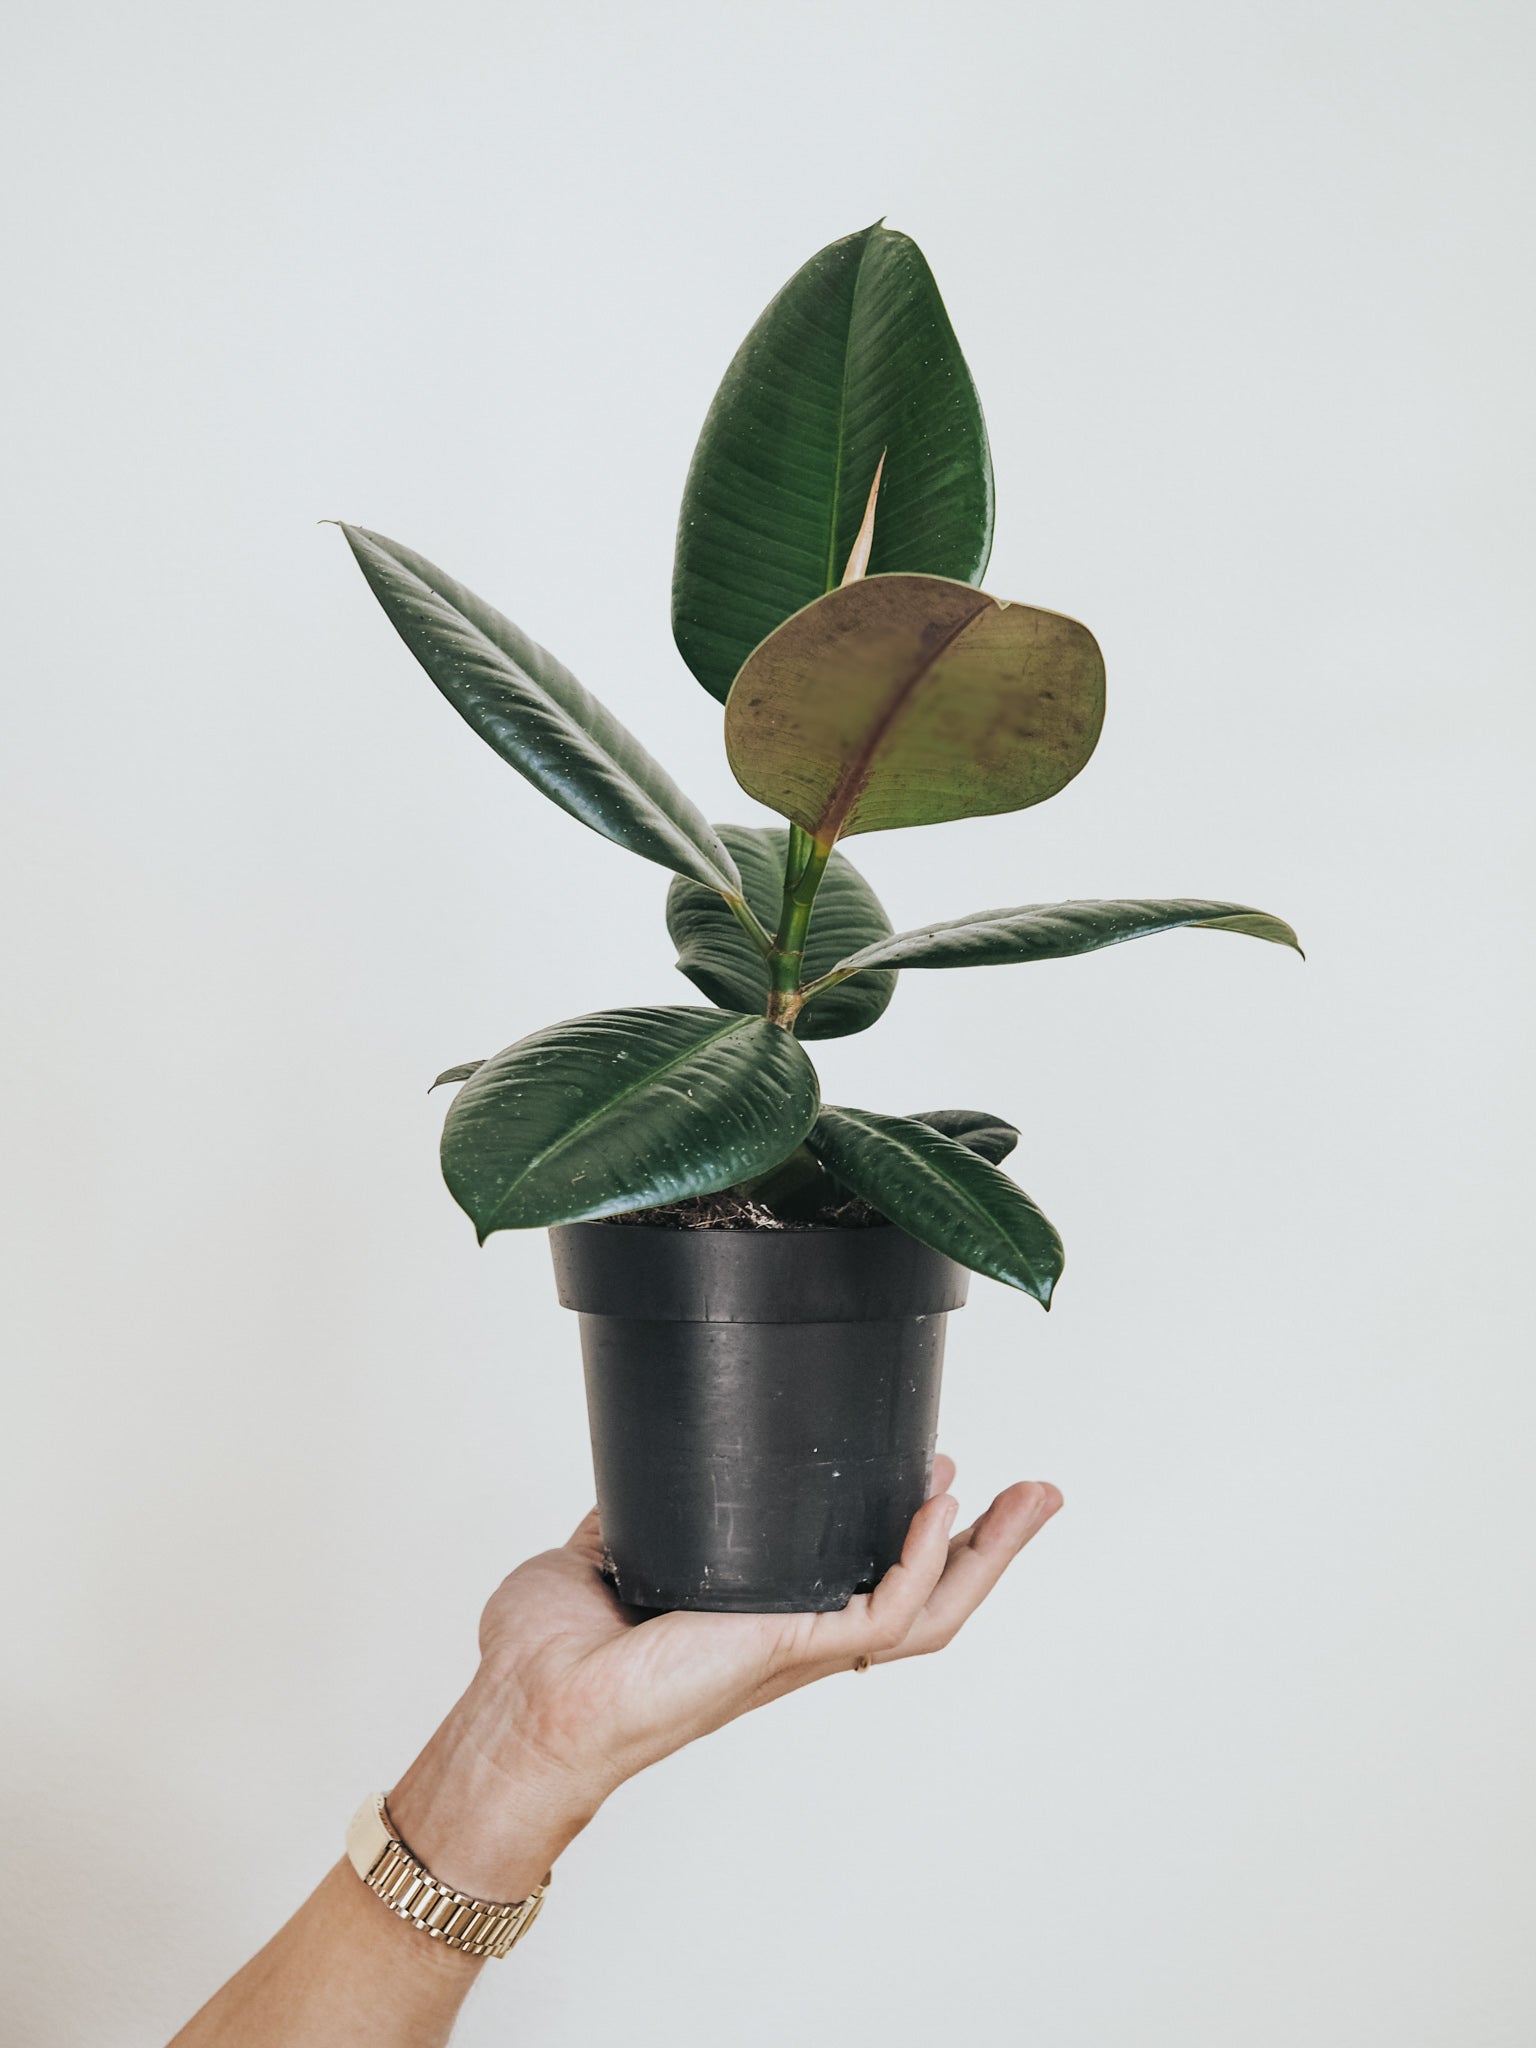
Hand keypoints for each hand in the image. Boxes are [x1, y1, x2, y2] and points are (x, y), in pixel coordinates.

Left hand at [389, 1460, 1061, 1904]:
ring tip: (1032, 1499)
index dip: (922, 1543)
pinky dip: (921, 1562)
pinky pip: (882, 1614)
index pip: (868, 1584)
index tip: (950, 1482)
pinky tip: (938, 1509)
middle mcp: (795, 1640)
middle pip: (927, 1603)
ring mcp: (797, 1650)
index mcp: (764, 1618)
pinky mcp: (786, 1653)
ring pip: (928, 1616)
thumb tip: (653, 1466)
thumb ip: (645, 1514)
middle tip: (1039, 1493)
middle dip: (992, 1549)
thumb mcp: (606, 1551)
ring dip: (989, 1556)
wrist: (523, 1703)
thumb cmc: (545, 1654)